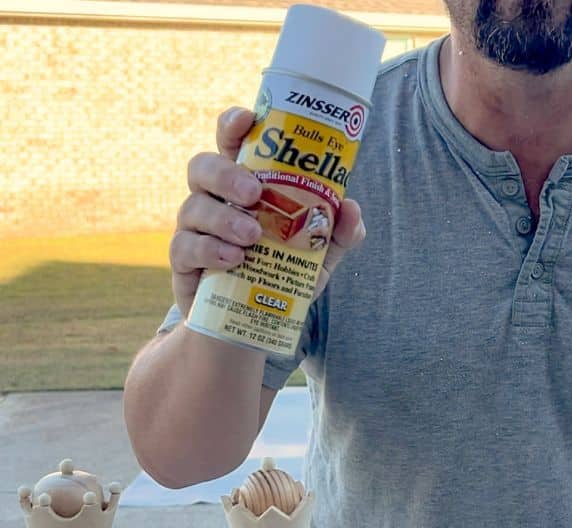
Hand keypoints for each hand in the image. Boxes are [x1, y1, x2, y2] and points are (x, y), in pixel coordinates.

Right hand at [171, 107, 365, 315]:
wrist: (250, 327)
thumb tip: (352, 209)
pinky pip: (186, 248)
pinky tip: (233, 261)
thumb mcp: (317, 258)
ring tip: (251, 237)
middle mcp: (213, 200)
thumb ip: (338, 233)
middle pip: (203, 167)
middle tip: (254, 194)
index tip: (246, 120)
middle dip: (226, 175)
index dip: (232, 125)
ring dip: (223, 219)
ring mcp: (193, 230)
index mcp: (242, 187)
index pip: (230, 144)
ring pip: (194, 207)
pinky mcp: (183, 263)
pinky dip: (210, 251)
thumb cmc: (281, 278)